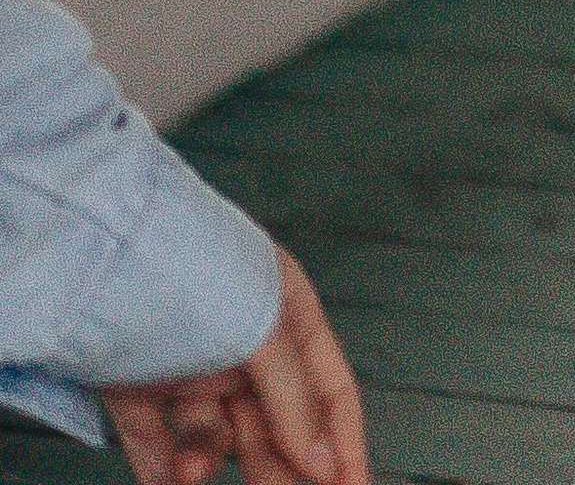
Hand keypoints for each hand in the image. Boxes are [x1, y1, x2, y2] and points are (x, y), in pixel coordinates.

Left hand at [105, 253, 369, 484]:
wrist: (88, 255)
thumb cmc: (183, 266)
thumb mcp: (257, 328)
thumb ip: (293, 398)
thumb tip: (323, 461)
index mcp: (284, 311)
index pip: (327, 389)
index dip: (342, 445)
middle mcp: (240, 339)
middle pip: (273, 422)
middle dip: (277, 468)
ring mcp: (188, 365)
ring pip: (213, 436)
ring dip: (205, 458)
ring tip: (189, 470)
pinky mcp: (138, 388)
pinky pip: (158, 444)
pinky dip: (163, 469)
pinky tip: (168, 481)